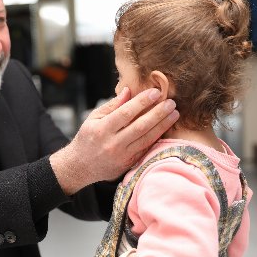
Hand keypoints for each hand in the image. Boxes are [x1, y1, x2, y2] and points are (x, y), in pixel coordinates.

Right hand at [50, 87, 178, 193]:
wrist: (81, 166)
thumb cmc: (88, 138)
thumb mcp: (93, 118)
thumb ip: (112, 105)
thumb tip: (129, 90)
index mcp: (102, 129)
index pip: (125, 113)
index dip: (142, 102)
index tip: (156, 92)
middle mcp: (112, 143)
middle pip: (140, 126)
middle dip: (158, 113)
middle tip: (171, 103)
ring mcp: (122, 156)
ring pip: (146, 139)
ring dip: (163, 125)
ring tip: (174, 114)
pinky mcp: (128, 164)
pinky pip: (146, 149)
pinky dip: (157, 138)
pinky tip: (166, 128)